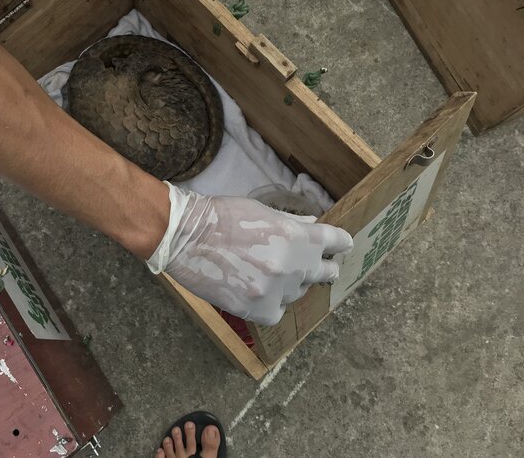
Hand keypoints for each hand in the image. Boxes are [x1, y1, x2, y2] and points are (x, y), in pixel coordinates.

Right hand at [147, 183, 352, 325]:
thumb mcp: (262, 212)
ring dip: (289, 284)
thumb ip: (292, 224)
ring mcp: (277, 290)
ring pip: (298, 292)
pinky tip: (256, 292)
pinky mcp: (259, 310)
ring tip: (266, 273)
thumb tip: (312, 226)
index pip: (338, 243)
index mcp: (299, 236)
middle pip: (326, 272)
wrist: (185, 236)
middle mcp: (294, 265)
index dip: (338, 244)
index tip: (337, 247)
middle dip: (321, 266)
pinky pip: (278, 312)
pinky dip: (270, 304)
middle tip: (313, 266)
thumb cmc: (221, 217)